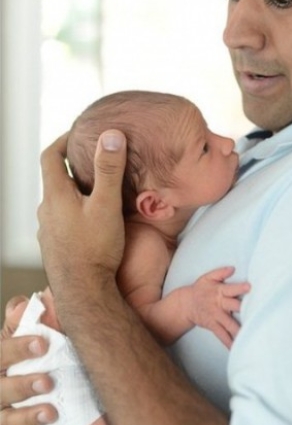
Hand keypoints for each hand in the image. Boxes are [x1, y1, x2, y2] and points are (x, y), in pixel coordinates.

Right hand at [0, 297, 64, 424]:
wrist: (35, 380)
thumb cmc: (34, 351)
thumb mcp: (27, 333)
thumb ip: (25, 319)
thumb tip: (22, 305)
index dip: (18, 349)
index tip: (43, 343)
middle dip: (21, 386)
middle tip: (47, 382)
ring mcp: (4, 413)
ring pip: (7, 420)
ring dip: (29, 417)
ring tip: (51, 413)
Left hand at [37, 131, 127, 293]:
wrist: (83, 291)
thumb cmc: (96, 248)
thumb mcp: (107, 204)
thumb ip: (109, 170)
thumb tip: (111, 135)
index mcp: (56, 195)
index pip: (50, 157)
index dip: (63, 140)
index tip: (79, 133)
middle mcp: (47, 211)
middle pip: (56, 179)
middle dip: (75, 166)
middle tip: (97, 160)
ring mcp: (49, 230)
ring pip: (60, 201)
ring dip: (77, 191)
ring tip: (100, 190)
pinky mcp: (55, 246)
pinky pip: (64, 220)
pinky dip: (76, 211)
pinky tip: (95, 220)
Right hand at [188, 266, 250, 348]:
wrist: (185, 304)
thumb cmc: (201, 289)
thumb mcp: (208, 278)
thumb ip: (220, 273)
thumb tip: (232, 268)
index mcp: (219, 291)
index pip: (231, 289)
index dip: (240, 288)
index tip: (249, 287)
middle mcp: (219, 304)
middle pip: (233, 306)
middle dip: (244, 309)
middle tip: (257, 313)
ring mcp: (216, 316)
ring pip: (229, 324)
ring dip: (239, 330)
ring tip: (249, 336)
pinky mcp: (212, 325)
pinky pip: (222, 335)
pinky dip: (229, 342)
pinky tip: (236, 348)